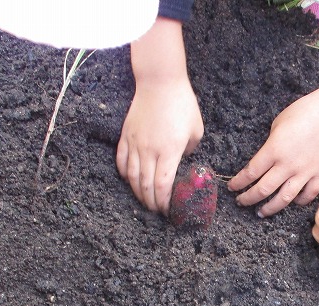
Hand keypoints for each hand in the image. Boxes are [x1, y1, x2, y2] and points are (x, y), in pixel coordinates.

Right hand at [117, 77, 203, 213]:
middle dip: (151, 202)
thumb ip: (190, 150)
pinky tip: (130, 181)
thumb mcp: (196, 129)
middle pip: (146, 186)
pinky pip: (122, 161)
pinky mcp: (126, 136)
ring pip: (132, 177)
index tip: (167, 210)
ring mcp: (135, 144)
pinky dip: (125, 175)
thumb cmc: (182, 103)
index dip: (164, 202)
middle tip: (156, 210)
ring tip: (144, 200)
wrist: (159, 81)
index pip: (163, 186)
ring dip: (138, 193)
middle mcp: (150, 151)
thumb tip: (182, 160)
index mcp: (169, 151)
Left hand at [228, 89, 318, 216]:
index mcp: (274, 150)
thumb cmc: (305, 111)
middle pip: (263, 190)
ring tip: (261, 212)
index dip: (238, 183)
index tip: (232, 187)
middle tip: (241, 202)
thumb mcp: (278, 124)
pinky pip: (307, 195)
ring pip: (284, 199)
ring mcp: (305, 172)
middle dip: (248, 198)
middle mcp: (288, 165)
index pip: (250, 173)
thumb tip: (267, 159)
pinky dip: (298, 201)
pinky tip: (292, 202)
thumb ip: (271, 145)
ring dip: (270, 208)